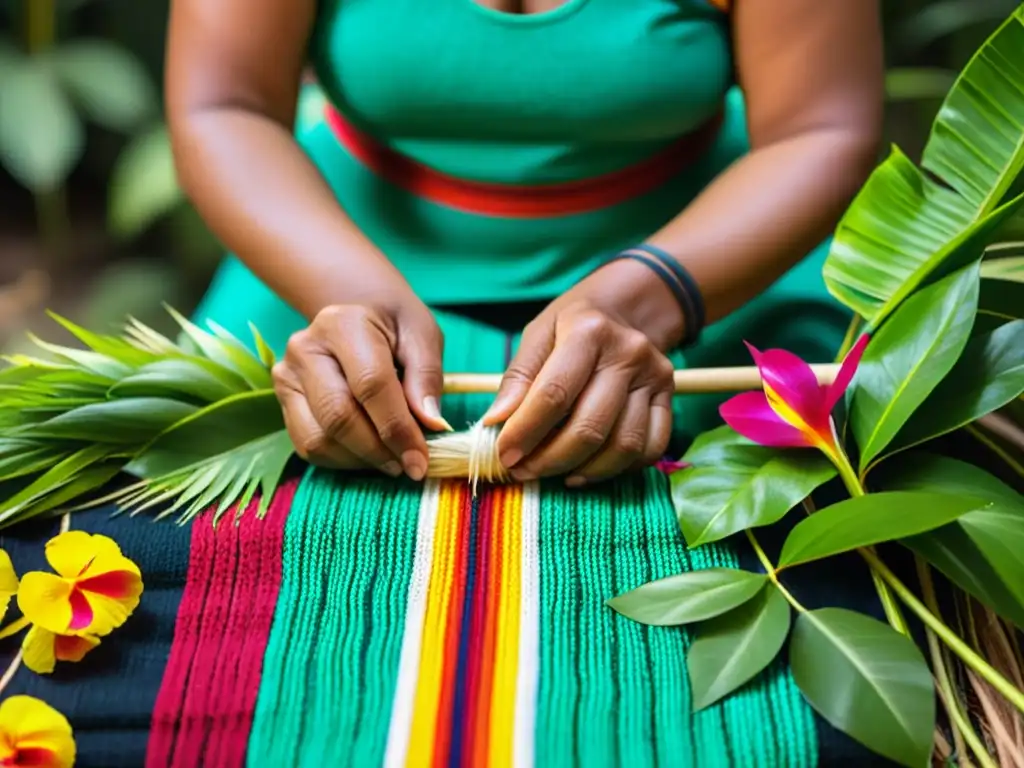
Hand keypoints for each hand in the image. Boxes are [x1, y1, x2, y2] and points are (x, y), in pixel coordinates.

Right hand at [271, 298, 449, 479]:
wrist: (356, 310)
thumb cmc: (393, 324)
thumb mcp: (421, 335)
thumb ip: (426, 376)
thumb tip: (431, 424)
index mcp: (343, 325)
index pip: (370, 385)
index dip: (397, 428)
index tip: (420, 459)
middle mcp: (306, 349)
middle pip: (338, 417)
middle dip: (378, 451)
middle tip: (408, 465)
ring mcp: (288, 376)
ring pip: (318, 438)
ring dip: (360, 460)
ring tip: (391, 458)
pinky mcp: (283, 400)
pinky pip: (307, 445)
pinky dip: (341, 460)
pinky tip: (367, 453)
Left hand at [483, 259, 683, 486]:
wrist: (625, 309)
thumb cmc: (571, 325)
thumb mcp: (538, 335)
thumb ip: (517, 378)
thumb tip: (496, 422)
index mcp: (589, 331)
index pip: (554, 394)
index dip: (526, 431)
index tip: (505, 455)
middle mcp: (628, 353)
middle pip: (590, 426)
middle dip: (550, 459)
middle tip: (524, 471)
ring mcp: (655, 376)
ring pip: (623, 445)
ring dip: (583, 470)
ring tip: (553, 473)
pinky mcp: (670, 397)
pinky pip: (650, 449)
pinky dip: (618, 469)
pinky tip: (588, 469)